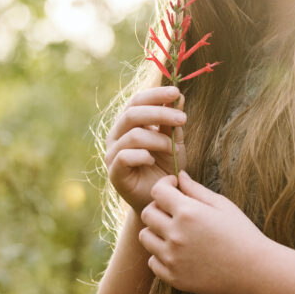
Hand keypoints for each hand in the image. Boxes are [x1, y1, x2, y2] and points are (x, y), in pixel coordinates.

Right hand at [105, 86, 186, 212]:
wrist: (160, 201)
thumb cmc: (165, 169)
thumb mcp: (174, 142)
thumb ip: (173, 121)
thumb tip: (178, 96)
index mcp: (128, 124)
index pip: (137, 101)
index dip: (155, 94)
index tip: (176, 92)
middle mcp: (117, 136)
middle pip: (132, 113)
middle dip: (160, 113)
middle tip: (182, 119)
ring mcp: (112, 154)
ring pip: (133, 135)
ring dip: (158, 139)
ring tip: (172, 149)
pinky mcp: (114, 173)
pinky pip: (124, 156)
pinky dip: (142, 155)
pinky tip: (153, 160)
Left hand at [139, 170, 266, 293]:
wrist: (254, 271)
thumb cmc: (241, 233)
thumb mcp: (222, 205)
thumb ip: (196, 190)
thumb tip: (179, 176)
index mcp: (188, 212)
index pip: (157, 191)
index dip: (164, 185)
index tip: (173, 187)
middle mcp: (176, 234)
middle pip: (147, 213)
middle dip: (158, 207)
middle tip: (174, 211)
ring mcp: (172, 258)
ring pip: (145, 237)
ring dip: (156, 232)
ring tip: (175, 232)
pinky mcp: (173, 277)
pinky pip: (153, 261)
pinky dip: (161, 256)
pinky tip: (179, 252)